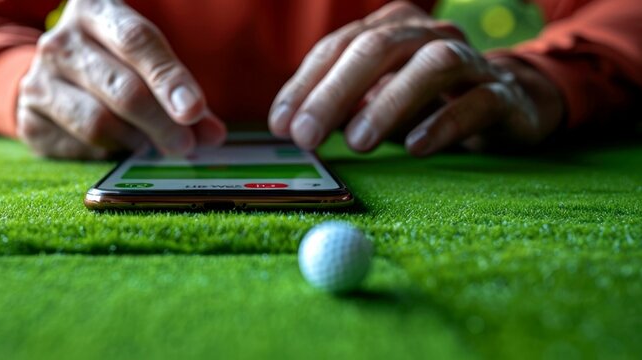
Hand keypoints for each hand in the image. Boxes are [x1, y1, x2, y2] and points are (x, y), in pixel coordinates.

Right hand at [17, 0, 225, 158]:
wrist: (54, 76)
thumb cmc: (115, 62)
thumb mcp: (147, 61)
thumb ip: (180, 94)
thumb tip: (211, 134)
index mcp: (94, 9)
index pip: (137, 42)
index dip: (169, 79)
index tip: (194, 110)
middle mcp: (60, 41)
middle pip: (123, 89)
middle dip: (162, 123)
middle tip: (186, 144)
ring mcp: (38, 80)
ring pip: (100, 123)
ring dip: (136, 141)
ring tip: (151, 144)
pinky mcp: (29, 119)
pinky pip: (81, 146)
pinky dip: (109, 152)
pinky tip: (118, 144)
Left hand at [269, 1, 563, 155]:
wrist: (509, 103)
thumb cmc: (427, 101)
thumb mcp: (376, 98)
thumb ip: (338, 105)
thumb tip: (291, 126)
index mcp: (393, 27)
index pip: (340, 46)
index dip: (306, 84)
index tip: (281, 124)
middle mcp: (430, 34)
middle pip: (377, 49)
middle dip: (334, 93)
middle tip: (305, 136)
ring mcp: (471, 61)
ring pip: (431, 66)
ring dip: (388, 103)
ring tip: (356, 143)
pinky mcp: (502, 95)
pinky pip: (475, 102)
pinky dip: (443, 123)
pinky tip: (417, 147)